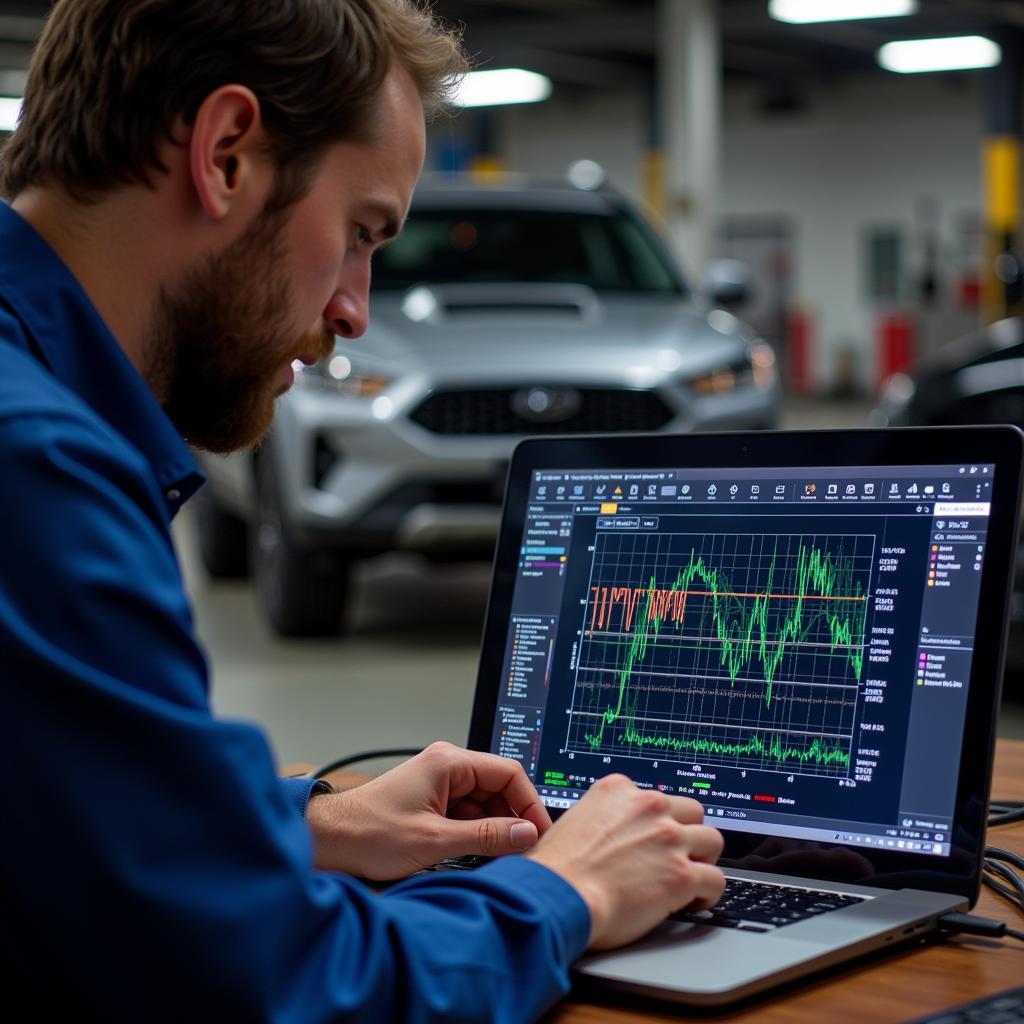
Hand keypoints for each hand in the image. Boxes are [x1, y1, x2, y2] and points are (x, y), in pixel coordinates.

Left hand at [305, 741, 551, 878]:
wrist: (330, 840)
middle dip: (511, 818)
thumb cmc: (371, 834)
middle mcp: (446, 765)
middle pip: (498, 787)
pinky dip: (475, 831)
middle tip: (522, 850)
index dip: (529, 803)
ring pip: (483, 802)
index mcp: (449, 762)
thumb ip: (487, 836)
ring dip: (493, 828)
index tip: (539, 832)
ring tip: (498, 857)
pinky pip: (466, 811)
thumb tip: (527, 834)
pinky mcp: (430, 799)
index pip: (509, 773)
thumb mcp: (437, 841)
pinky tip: (476, 854)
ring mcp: (438, 781)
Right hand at [526, 774, 724, 949]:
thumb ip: (599, 819)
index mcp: (619, 791)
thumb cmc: (556, 868)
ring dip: (704, 860)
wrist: (558, 895)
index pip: (655, 798)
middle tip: (678, 855)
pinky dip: (709, 893)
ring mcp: (668, 838)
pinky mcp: (681, 874)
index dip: (656, 822)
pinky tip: (695, 902)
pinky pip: (715, 880)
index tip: (654, 839)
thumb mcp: (573, 821)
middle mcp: (648, 807)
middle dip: (688, 833)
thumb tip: (605, 836)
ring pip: (712, 840)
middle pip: (692, 812)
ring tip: (692, 878)